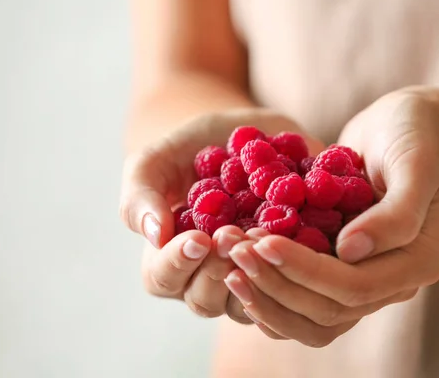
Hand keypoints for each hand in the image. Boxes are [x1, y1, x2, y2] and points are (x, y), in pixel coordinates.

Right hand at [119, 108, 323, 321]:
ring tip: (262, 236)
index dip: (178, 262)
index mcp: (169, 259)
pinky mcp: (284, 269)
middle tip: (232, 234)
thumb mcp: (156, 161)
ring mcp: (247, 280)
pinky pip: (289, 286)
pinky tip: (297, 239)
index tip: (197, 238)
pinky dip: (292, 266)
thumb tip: (154, 235)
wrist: (240, 136)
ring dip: (256, 273)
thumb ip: (141, 195)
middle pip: (205, 300)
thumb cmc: (189, 151)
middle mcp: (206, 278)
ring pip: (249, 302)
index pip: (162, 278)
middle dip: (218, 268)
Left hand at [224, 88, 438, 345]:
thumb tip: (351, 252)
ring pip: (311, 318)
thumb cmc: (416, 137)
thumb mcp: (415, 164)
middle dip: (276, 283)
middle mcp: (390, 283)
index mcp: (416, 264)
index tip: (262, 240)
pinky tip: (237, 275)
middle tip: (233, 249)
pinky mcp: (338, 270)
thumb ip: (397, 212)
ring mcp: (362, 279)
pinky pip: (301, 301)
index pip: (354, 286)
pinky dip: (269, 295)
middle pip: (328, 311)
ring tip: (227, 264)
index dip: (305, 270)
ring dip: (266, 296)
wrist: (407, 129)